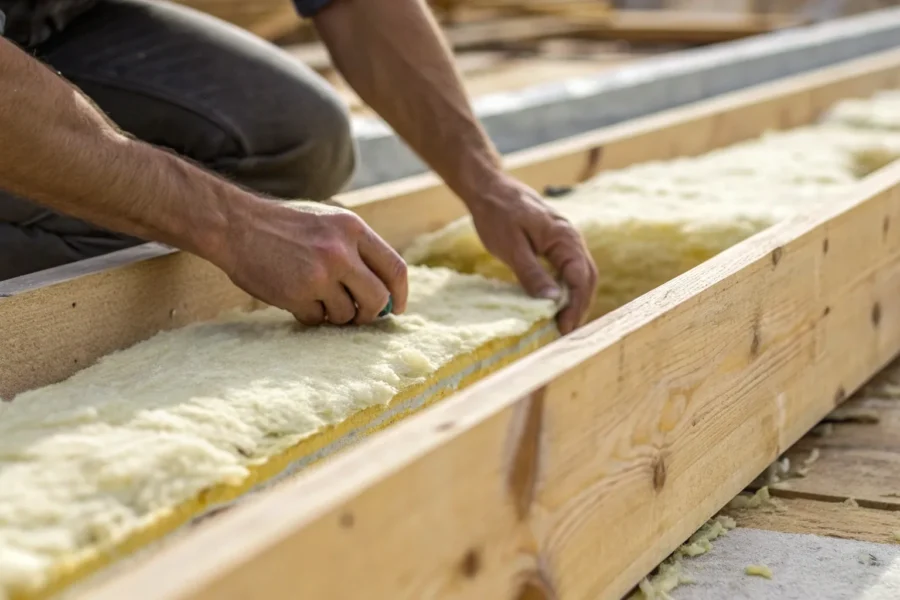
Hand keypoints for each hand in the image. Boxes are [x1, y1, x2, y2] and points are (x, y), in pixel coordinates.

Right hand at [214, 198, 407, 325]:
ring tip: (317, 299)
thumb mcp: (328, 223)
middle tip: (359, 315)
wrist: (236, 225)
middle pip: (377, 298)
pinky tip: (296, 299)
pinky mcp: (297, 294)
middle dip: (371, 313)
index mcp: (353, 229)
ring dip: (336, 315)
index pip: (395, 268)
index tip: (395, 308)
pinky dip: (310, 316)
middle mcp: (341, 251)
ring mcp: (319, 274)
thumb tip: (385, 289)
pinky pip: (317, 319)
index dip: (399, 294)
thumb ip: (356, 249)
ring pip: (347, 314)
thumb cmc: (284, 226)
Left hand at [466, 175, 596, 333]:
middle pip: (586, 279)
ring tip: (561, 324)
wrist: (489, 188)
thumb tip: (552, 301)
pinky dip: (565, 289)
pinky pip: (567, 270)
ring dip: (573, 300)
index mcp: (565, 238)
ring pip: (579, 276)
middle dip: (579, 307)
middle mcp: (572, 239)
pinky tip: (554, 305)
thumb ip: (532, 273)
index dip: (576, 306)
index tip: (564, 329)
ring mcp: (565, 242)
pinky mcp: (555, 245)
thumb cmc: (497, 214)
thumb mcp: (511, 247)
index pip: (581, 278)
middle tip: (564, 333)